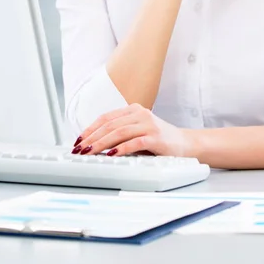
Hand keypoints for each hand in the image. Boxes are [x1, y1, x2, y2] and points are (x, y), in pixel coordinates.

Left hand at [72, 103, 192, 156]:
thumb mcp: (138, 132)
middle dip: (91, 138)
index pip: (106, 117)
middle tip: (79, 149)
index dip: (90, 128)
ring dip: (101, 143)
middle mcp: (141, 114)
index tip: (78, 140)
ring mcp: (149, 124)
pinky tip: (111, 154)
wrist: (185, 144)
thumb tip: (93, 144)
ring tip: (89, 152)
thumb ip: (120, 133)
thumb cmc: (159, 140)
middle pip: (110, 125)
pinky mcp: (156, 137)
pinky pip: (134, 142)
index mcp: (134, 110)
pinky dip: (121, 148)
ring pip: (119, 132)